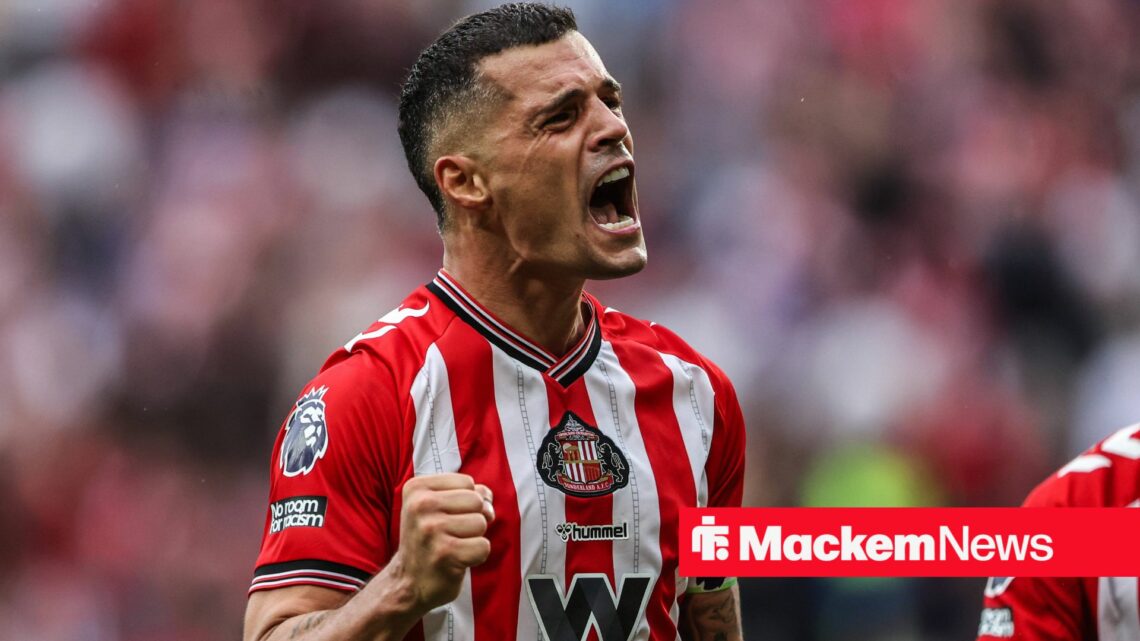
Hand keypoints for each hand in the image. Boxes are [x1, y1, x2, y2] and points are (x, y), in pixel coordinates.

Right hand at [391, 473, 493, 613]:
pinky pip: (483, 546)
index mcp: (416, 488)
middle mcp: (421, 505)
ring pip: (481, 522)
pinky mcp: (445, 553)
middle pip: (476, 501)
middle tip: (453, 534)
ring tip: (454, 547)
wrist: (407, 583)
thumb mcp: (435, 508)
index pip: (468, 482)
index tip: (449, 516)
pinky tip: (457, 560)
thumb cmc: (427, 542)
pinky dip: (477, 556)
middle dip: (473, 518)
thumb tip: (487, 494)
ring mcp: (431, 529)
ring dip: (474, 538)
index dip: (468, 501)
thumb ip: (464, 493)